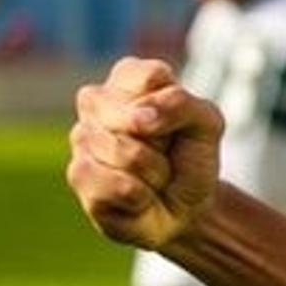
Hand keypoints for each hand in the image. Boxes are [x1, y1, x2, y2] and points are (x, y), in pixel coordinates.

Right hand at [67, 57, 223, 249]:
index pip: (150, 77)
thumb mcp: (207, 124)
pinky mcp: (78, 174)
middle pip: (134, 117)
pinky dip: (140, 195)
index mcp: (129, 77)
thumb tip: (140, 117)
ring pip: (125, 152)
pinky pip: (115, 183)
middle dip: (163, 142)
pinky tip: (137, 195)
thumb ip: (180, 105)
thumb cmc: (190, 158)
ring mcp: (82, 137)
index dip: (173, 107)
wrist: (184, 207)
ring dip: (155, 172)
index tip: (178, 122)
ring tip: (153, 174)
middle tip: (165, 151)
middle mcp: (97, 101)